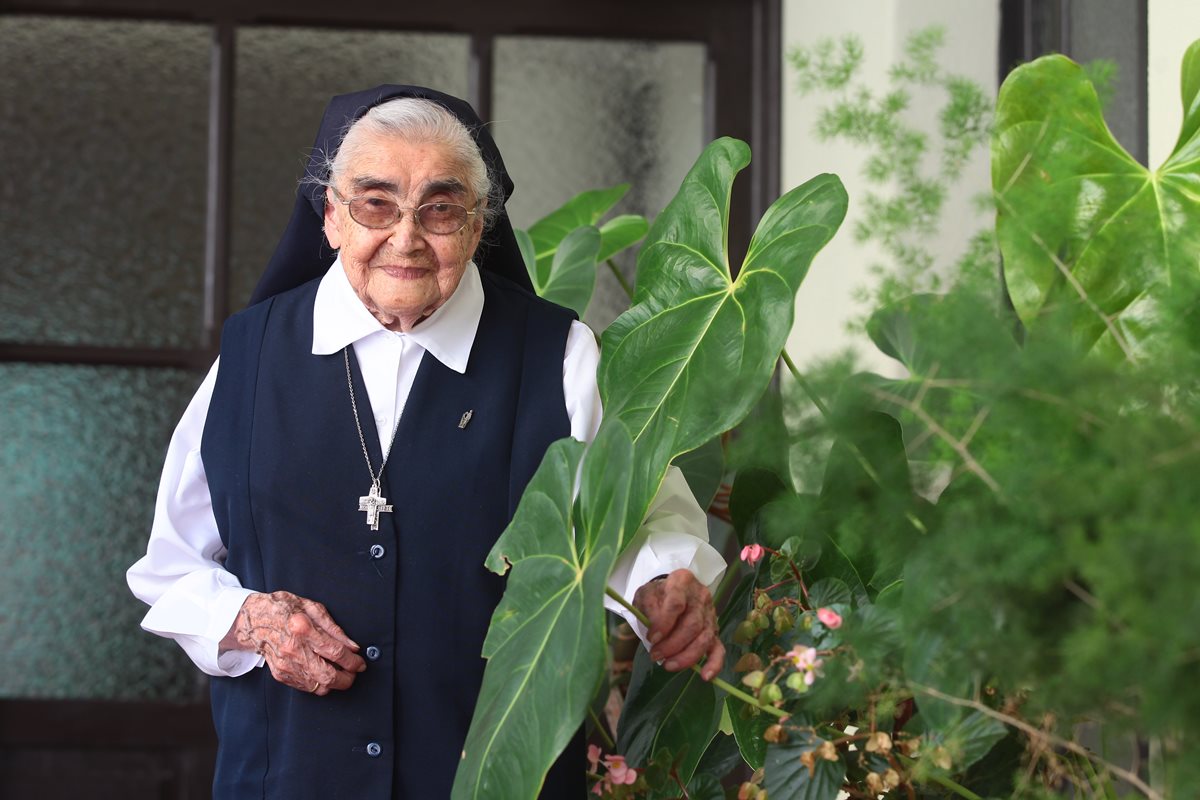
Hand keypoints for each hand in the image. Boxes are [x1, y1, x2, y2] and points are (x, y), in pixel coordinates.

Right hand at [223, 591, 365, 694]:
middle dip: (347, 679)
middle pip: (328, 676)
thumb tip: (352, 646)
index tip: (360, 663)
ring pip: (318, 686)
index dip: (352, 661)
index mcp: (302, 629)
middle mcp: (292, 650)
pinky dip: (319, 683)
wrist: (255, 620)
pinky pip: (306, 687)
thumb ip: (334, 629)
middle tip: (354, 672)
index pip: (335, 652)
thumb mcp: (313, 608)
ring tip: (341, 673)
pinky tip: (324, 673)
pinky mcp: (281, 674)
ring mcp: (285, 665)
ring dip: (334, 683)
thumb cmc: (284, 609)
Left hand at [633, 569, 724, 680]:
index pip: (676, 603)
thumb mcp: (646, 594)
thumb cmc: (657, 595)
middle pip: (692, 624)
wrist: (671, 591)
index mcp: (682, 581)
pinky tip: (705, 676)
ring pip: (704, 638)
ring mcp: (710, 614)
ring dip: (686, 656)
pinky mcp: (715, 631)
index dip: (664, 623)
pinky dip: (714, 664)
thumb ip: (648, 608)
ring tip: (668, 665)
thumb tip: (655, 632)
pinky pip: (718, 648)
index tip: (652, 638)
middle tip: (655, 655)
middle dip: (673, 644)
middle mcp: (701, 596)